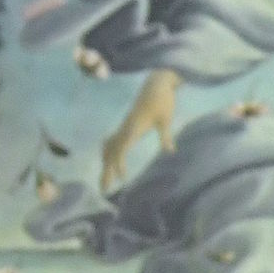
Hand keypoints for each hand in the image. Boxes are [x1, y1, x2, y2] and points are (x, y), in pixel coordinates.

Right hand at [100, 69, 179, 190]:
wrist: (156, 82)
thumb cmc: (163, 100)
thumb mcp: (166, 118)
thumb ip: (165, 134)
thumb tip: (169, 150)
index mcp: (133, 127)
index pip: (122, 148)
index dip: (119, 163)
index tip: (121, 177)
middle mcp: (125, 127)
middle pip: (111, 151)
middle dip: (107, 170)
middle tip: (104, 190)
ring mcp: (124, 126)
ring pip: (109, 148)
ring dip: (106, 164)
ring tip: (105, 182)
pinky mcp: (126, 125)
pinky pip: (112, 142)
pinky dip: (108, 154)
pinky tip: (107, 162)